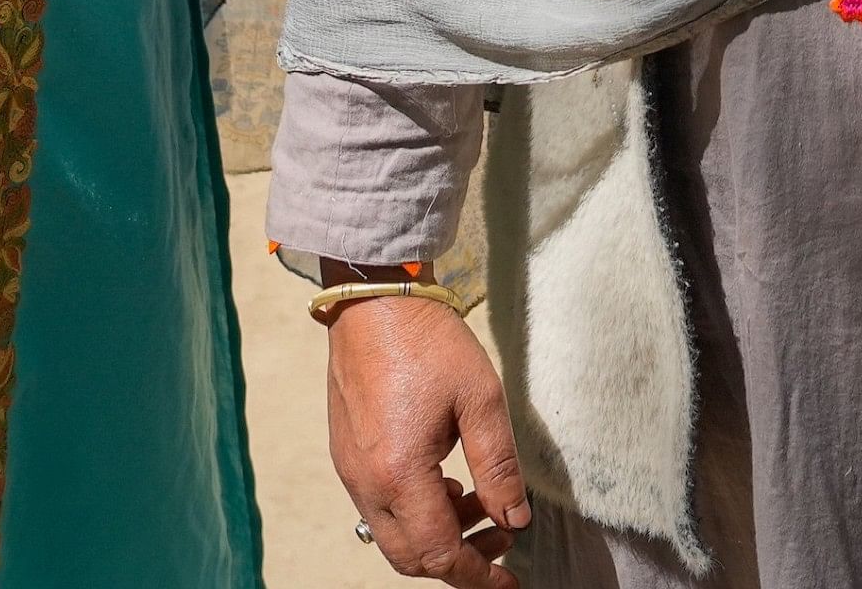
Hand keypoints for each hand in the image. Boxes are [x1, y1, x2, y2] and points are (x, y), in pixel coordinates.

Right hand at [328, 294, 529, 585]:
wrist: (373, 301)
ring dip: (438, 534)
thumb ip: (500, 466)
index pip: (440, 553)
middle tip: (502, 537)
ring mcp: (351, 470)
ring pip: (393, 536)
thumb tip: (515, 518)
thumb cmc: (428, 342)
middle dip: (460, 560)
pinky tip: (447, 481)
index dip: (478, 576)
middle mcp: (366, 482)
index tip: (509, 582)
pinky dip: (416, 512)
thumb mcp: (481, 400)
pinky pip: (379, 508)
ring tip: (481, 501)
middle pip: (411, 557)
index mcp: (400, 473)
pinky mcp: (346, 455)